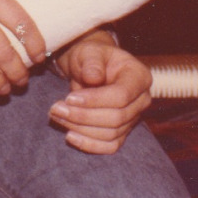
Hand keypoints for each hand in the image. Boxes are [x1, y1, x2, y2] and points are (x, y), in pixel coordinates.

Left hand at [48, 30, 151, 153]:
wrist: (90, 67)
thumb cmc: (91, 56)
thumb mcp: (89, 51)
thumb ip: (92, 62)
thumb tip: (93, 77)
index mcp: (139, 76)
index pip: (121, 96)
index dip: (95, 100)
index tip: (69, 98)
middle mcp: (141, 99)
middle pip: (116, 118)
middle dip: (83, 116)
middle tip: (56, 108)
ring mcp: (134, 117)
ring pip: (111, 134)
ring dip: (81, 129)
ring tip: (57, 116)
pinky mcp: (122, 131)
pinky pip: (110, 145)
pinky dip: (90, 144)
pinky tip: (70, 136)